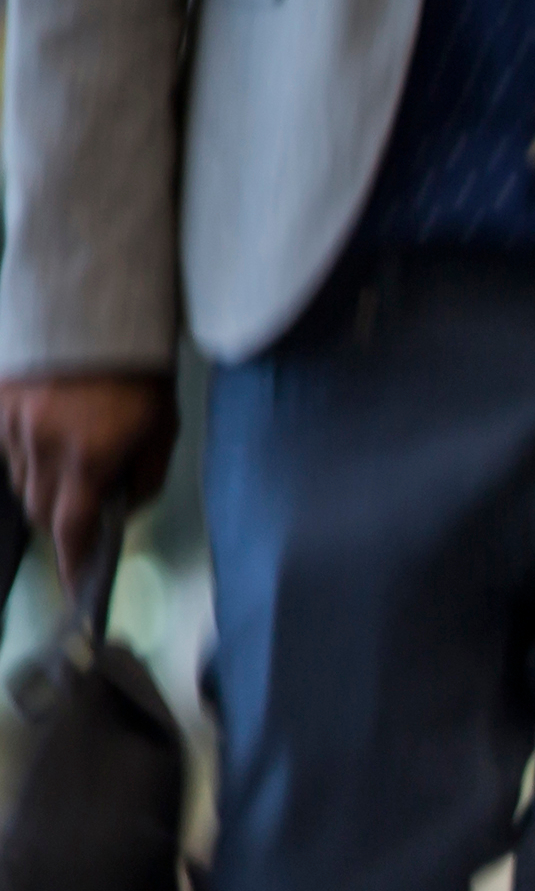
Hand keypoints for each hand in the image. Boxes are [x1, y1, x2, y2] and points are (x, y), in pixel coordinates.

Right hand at [0, 370, 175, 588]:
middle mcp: (40, 444)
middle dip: (62, 522)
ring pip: (19, 479)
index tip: (76, 586)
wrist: (97, 305)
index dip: (72, 563)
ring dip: (43, 486)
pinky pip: (4, 445)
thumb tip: (123, 506)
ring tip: (73, 464)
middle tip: (85, 515)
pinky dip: (25, 453)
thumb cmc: (141, 369)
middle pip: (40, 510)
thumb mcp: (162, 429)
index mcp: (86, 456)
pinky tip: (49, 436)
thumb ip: (144, 477)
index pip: (71, 529)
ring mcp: (11, 420)